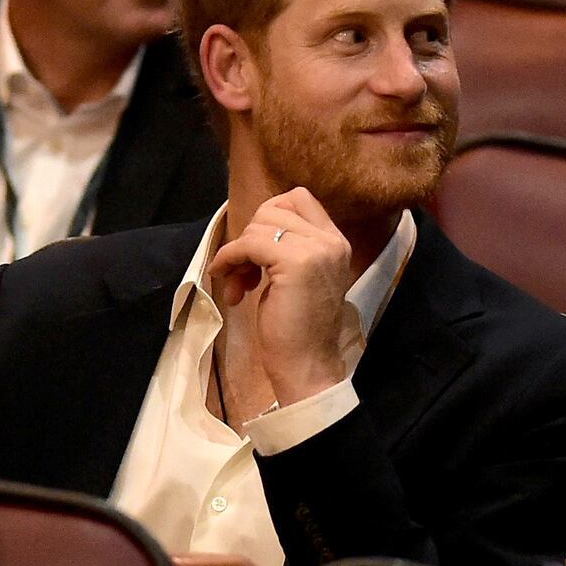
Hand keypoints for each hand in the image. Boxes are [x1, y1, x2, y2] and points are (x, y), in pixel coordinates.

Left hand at [207, 188, 353, 403]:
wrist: (307, 366)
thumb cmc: (296, 329)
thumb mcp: (295, 277)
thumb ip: (285, 248)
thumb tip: (252, 229)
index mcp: (335, 242)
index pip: (298, 199)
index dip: (267, 216)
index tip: (254, 249)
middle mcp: (331, 241)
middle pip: (274, 208)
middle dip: (248, 236)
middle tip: (241, 272)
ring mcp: (317, 250)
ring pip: (259, 225)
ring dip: (237, 254)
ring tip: (237, 287)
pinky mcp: (296, 262)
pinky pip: (249, 244)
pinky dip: (230, 259)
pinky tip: (230, 286)